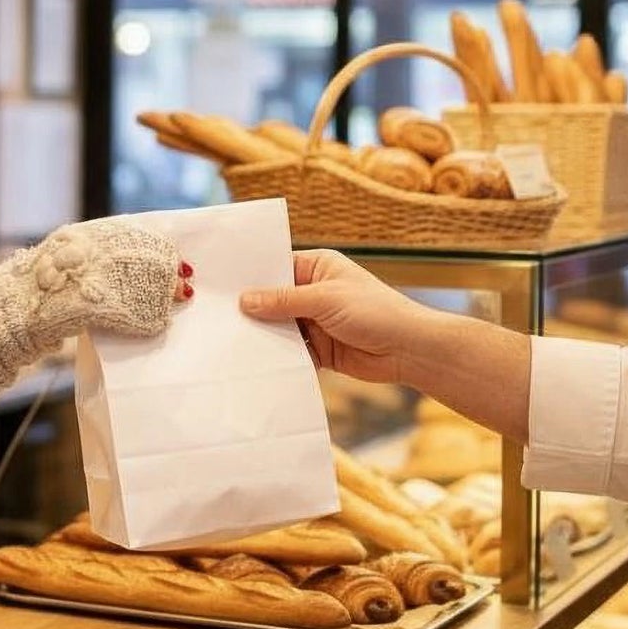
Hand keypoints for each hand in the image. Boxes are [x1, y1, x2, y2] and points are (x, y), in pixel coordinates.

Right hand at [239, 248, 425, 382]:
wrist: (409, 350)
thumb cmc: (375, 312)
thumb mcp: (324, 299)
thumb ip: (283, 301)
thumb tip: (245, 300)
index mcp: (317, 267)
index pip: (276, 267)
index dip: (252, 277)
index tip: (221, 285)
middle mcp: (314, 292)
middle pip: (274, 300)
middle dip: (253, 310)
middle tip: (219, 317)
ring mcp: (316, 321)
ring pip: (280, 327)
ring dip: (265, 335)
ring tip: (232, 341)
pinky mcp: (319, 348)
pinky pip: (291, 350)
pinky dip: (279, 356)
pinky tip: (256, 361)